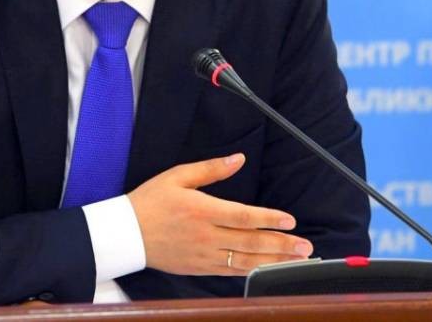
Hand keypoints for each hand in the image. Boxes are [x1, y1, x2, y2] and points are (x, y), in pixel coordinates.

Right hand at [127, 153, 313, 275]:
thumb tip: (238, 159)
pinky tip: (268, 268)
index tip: (289, 219)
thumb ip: (211, 169)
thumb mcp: (177, 177)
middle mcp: (206, 236)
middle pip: (250, 242)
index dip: (269, 218)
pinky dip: (252, 271)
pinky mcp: (199, 268)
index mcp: (202, 210)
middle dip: (281, 244)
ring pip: (245, 261)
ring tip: (296, 260)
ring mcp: (203, 255)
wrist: (125, 234)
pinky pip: (231, 272)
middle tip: (306, 246)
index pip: (243, 216)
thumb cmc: (150, 201)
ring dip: (274, 261)